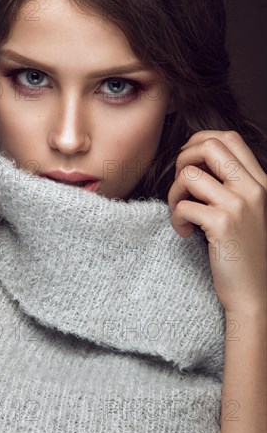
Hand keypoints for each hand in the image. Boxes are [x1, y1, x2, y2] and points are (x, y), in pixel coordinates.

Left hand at [168, 130, 266, 314]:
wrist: (255, 293)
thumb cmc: (244, 252)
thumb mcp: (247, 211)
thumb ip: (231, 185)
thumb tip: (196, 161)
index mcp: (261, 182)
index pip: (229, 138)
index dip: (201, 140)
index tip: (188, 159)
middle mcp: (253, 188)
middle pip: (209, 146)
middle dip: (184, 158)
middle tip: (180, 184)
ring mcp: (239, 205)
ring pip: (190, 175)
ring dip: (174, 192)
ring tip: (180, 212)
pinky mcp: (222, 224)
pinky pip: (183, 206)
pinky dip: (175, 219)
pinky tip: (184, 232)